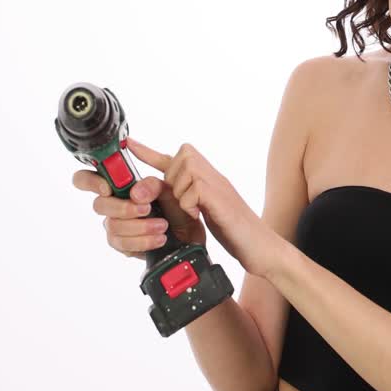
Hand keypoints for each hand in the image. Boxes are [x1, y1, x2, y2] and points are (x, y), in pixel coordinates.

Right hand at [71, 168, 205, 260]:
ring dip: (140, 226)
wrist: (190, 232)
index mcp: (119, 185)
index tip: (108, 187)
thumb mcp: (169, 189)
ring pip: (113, 226)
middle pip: (99, 205)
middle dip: (124, 208)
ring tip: (162, 225)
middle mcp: (112, 204)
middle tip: (147, 209)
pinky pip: (122, 244)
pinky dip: (144, 241)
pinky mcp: (122, 244)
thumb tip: (135, 193)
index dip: (90, 181)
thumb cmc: (176, 206)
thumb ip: (152, 185)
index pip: (87, 178)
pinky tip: (159, 238)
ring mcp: (115, 225)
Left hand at [126, 137, 285, 278]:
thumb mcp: (203, 212)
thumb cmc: (234, 231)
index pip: (173, 159)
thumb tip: (163, 194)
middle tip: (182, 203)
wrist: (261, 246)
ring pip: (185, 171)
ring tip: (192, 212)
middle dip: (172, 180)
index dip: (149, 152)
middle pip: (180, 159)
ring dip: (181, 193)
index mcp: (206, 179)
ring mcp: (218, 184)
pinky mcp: (220, 197)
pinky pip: (194, 188)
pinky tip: (198, 216)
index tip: (128, 143)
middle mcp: (212, 176)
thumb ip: (186, 200)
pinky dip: (190, 204)